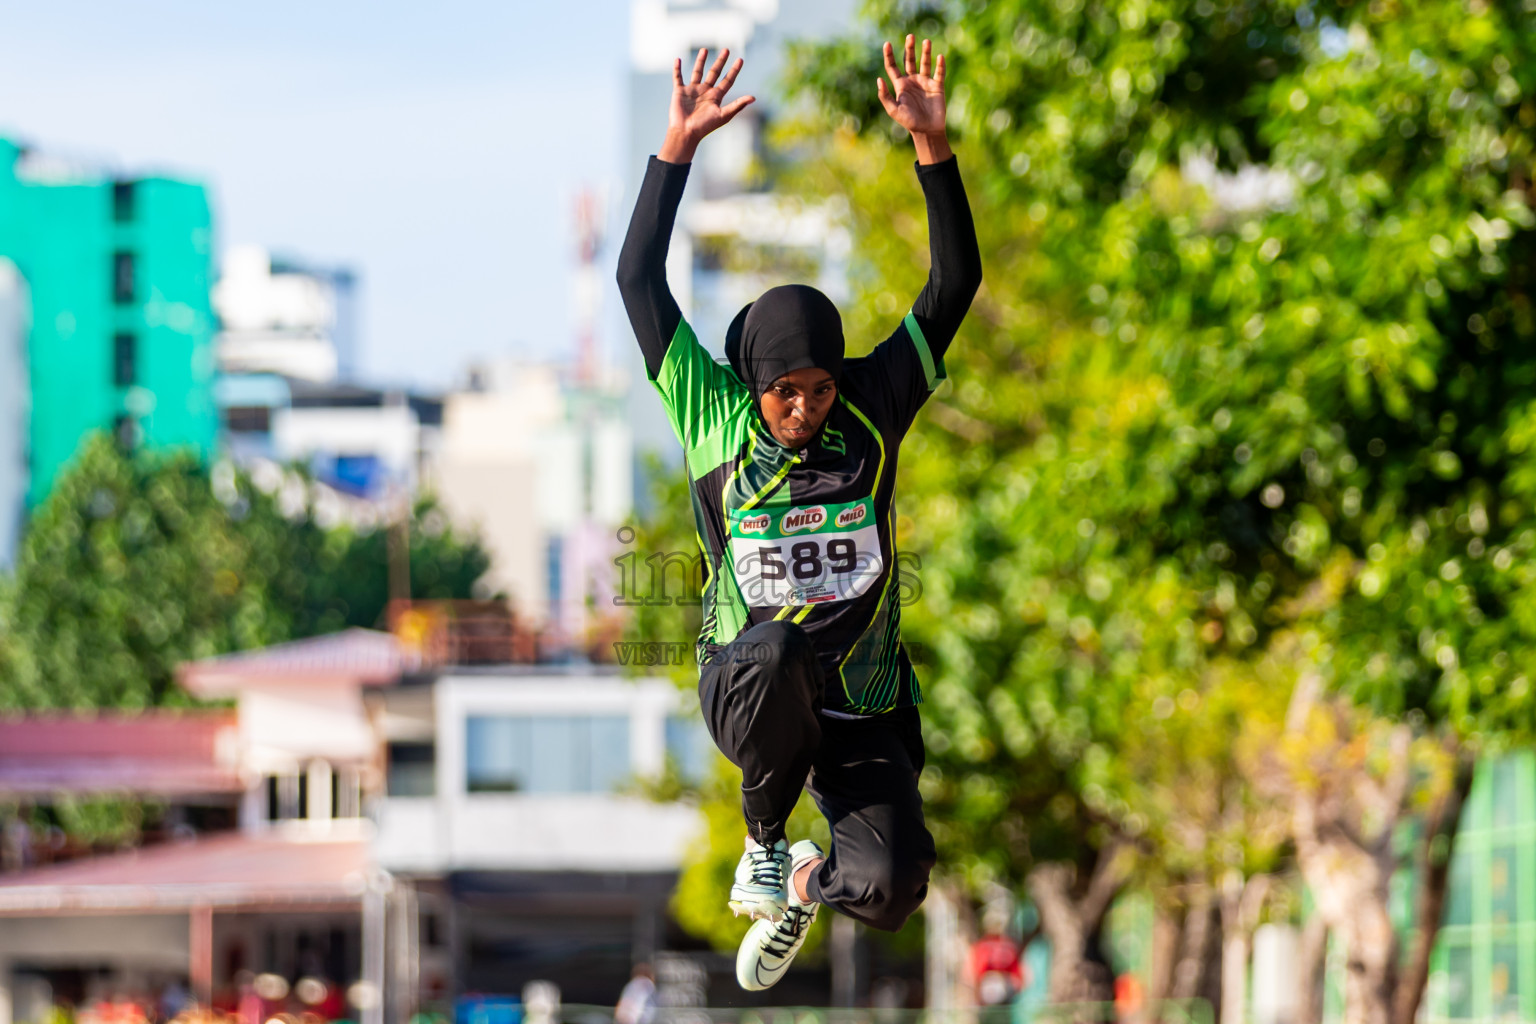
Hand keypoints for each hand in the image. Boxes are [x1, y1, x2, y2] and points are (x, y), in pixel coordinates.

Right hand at [658, 49, 754, 163]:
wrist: (686, 132)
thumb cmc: (705, 127)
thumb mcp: (723, 115)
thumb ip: (737, 105)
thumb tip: (754, 98)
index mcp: (716, 97)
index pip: (728, 81)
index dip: (734, 70)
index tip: (740, 59)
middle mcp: (705, 92)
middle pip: (714, 73)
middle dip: (720, 61)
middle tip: (726, 49)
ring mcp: (692, 91)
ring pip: (697, 72)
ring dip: (701, 61)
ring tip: (705, 50)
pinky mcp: (680, 92)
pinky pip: (678, 77)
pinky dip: (677, 69)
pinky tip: (677, 60)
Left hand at [878, 35, 951, 163]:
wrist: (926, 131)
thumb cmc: (908, 122)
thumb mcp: (893, 110)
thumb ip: (885, 96)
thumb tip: (878, 79)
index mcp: (900, 85)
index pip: (892, 67)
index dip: (889, 55)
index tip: (887, 44)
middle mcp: (912, 81)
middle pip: (910, 60)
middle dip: (910, 48)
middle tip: (910, 36)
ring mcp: (925, 82)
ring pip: (925, 63)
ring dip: (926, 52)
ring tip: (926, 41)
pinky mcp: (937, 86)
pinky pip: (939, 73)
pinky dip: (940, 65)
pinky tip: (939, 57)